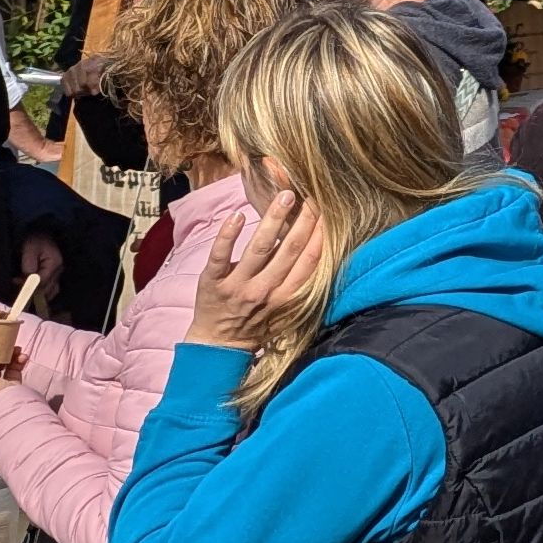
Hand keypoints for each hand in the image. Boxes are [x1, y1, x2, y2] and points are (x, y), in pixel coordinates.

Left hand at [20, 232, 62, 297]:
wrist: (43, 231)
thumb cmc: (36, 239)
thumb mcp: (29, 249)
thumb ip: (28, 266)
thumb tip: (26, 281)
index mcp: (54, 264)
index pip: (42, 282)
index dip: (29, 287)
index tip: (16, 286)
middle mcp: (59, 271)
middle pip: (47, 289)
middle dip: (33, 293)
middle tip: (19, 293)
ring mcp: (59, 273)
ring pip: (52, 291)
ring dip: (39, 295)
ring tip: (26, 295)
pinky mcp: (56, 274)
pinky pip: (52, 288)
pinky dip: (44, 292)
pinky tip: (34, 292)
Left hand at [187, 191, 320, 352]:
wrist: (218, 346)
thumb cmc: (258, 325)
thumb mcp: (287, 311)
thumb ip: (299, 282)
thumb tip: (317, 248)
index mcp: (286, 297)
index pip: (309, 262)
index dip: (321, 236)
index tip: (329, 213)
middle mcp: (264, 291)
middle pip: (289, 249)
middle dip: (303, 220)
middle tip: (312, 195)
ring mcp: (237, 286)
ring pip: (259, 248)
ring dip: (273, 219)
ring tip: (285, 196)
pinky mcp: (212, 282)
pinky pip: (220, 255)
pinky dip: (228, 234)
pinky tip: (238, 215)